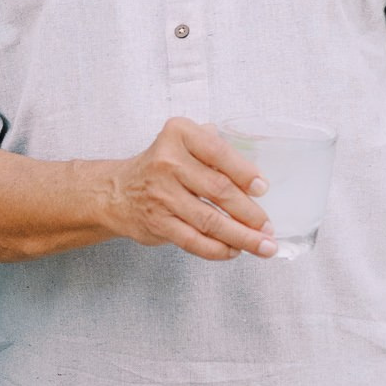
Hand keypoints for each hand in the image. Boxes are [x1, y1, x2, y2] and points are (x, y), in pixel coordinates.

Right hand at [101, 118, 272, 262]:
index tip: (263, 189)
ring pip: (210, 220)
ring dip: (241, 236)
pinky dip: (217, 249)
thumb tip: (252, 171)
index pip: (219, 153)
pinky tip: (234, 251)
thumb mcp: (182, 142)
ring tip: (263, 245)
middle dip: (250, 212)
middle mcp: (167, 162)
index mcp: (179, 135)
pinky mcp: (158, 223)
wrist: (117, 192)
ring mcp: (161, 195)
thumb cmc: (160, 167)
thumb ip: (214, 145)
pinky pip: (194, 240)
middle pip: (219, 190)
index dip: (245, 173)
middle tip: (268, 227)